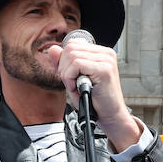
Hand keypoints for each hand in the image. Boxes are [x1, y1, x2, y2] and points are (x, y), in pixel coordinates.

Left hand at [48, 37, 141, 152]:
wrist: (110, 117)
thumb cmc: (94, 101)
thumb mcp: (73, 79)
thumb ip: (63, 63)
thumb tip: (52, 48)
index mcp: (100, 53)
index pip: (72, 44)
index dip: (64, 60)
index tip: (69, 77)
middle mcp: (106, 53)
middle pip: (70, 48)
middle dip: (63, 68)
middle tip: (71, 84)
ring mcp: (106, 60)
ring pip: (72, 55)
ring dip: (67, 75)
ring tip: (76, 87)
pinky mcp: (104, 69)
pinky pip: (76, 64)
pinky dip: (70, 78)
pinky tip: (77, 88)